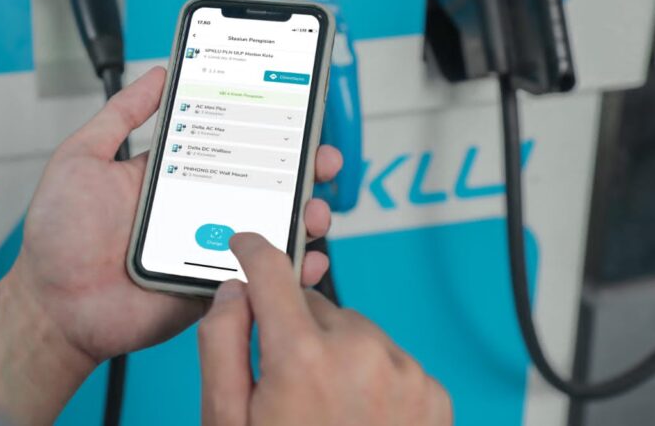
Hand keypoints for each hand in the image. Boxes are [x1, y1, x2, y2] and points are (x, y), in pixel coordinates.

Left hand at [0, 67, 341, 423]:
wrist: (50, 304)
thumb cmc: (58, 234)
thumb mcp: (83, 157)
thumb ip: (120, 115)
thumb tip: (158, 73)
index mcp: (173, 173)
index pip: (231, 144)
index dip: (266, 130)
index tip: (297, 114)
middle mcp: (198, 207)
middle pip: (263, 185)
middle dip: (301, 171)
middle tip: (322, 160)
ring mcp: (208, 247)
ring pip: (270, 229)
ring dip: (304, 218)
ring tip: (316, 211)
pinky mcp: (212, 286)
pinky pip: (259, 279)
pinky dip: (290, 272)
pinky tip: (308, 260)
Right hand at [199, 233, 452, 425]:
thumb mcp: (226, 422)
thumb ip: (222, 345)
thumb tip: (233, 291)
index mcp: (302, 358)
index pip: (272, 271)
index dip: (253, 252)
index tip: (246, 246)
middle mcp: (359, 352)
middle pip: (313, 304)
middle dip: (293, 327)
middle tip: (285, 384)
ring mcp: (402, 371)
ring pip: (353, 329)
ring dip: (335, 350)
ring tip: (326, 409)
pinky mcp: (432, 392)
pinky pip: (389, 357)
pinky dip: (371, 373)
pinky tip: (358, 417)